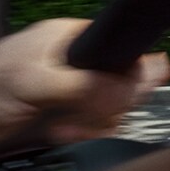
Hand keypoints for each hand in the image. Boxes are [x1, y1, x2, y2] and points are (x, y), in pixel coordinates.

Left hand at [0, 19, 169, 147]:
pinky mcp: (69, 111)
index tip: (123, 97)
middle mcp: (76, 60)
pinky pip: (97, 123)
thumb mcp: (36, 84)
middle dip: (107, 106)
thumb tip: (133, 85)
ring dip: (94, 124)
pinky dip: (84, 133)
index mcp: (70, 37)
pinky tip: (62, 132)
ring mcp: (74, 87)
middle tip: (84, 115)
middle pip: (122, 83)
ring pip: (113, 107)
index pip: (122, 50)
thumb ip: (85, 85)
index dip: (128, 76)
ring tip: (64, 126)